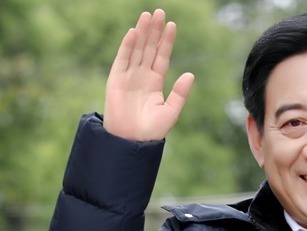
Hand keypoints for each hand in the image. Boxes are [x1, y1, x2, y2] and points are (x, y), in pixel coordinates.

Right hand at [103, 9, 194, 141]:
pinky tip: (135, 32)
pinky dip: (128, 46)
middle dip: (154, 31)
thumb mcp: (170, 112)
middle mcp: (141, 77)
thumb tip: (190, 74)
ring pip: (136, 49)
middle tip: (159, 12)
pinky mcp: (116, 80)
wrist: (132, 142)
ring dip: (142, 32)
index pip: (161, 57)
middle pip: (149, 48)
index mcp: (154, 83)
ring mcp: (128, 76)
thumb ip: (180, 94)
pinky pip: (123, 59)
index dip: (166, 41)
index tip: (172, 25)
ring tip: (148, 15)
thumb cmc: (151, 131)